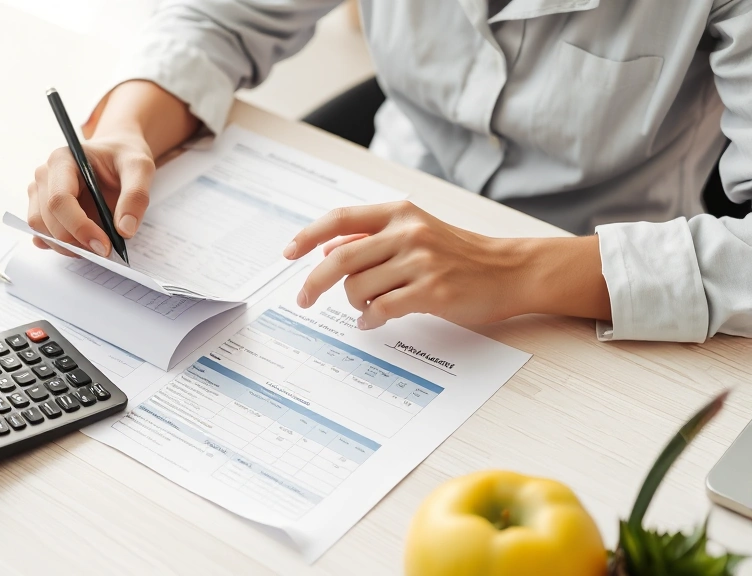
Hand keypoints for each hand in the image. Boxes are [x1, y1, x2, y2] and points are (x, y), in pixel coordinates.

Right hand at [27, 131, 154, 256]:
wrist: (116, 155)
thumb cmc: (123, 156)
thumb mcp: (140, 167)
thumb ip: (136, 196)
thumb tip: (124, 230)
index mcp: (63, 160)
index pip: (60, 200)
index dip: (80, 227)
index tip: (104, 246)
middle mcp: (45, 175)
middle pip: (48, 218)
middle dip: (76, 241)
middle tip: (105, 250)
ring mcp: (40, 192)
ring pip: (40, 229)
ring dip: (67, 246)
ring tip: (96, 246)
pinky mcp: (42, 209)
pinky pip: (42, 233)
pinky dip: (60, 245)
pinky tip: (82, 244)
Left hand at [283, 201, 610, 328]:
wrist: (510, 270)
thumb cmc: (459, 254)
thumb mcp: (416, 233)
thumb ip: (373, 239)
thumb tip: (326, 250)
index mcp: (399, 213)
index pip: (340, 219)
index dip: (307, 236)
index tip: (288, 254)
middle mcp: (408, 232)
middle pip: (340, 260)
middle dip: (314, 283)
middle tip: (303, 299)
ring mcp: (421, 262)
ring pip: (359, 287)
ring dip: (353, 302)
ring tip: (367, 305)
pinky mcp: (432, 291)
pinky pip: (381, 309)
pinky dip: (369, 318)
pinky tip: (373, 320)